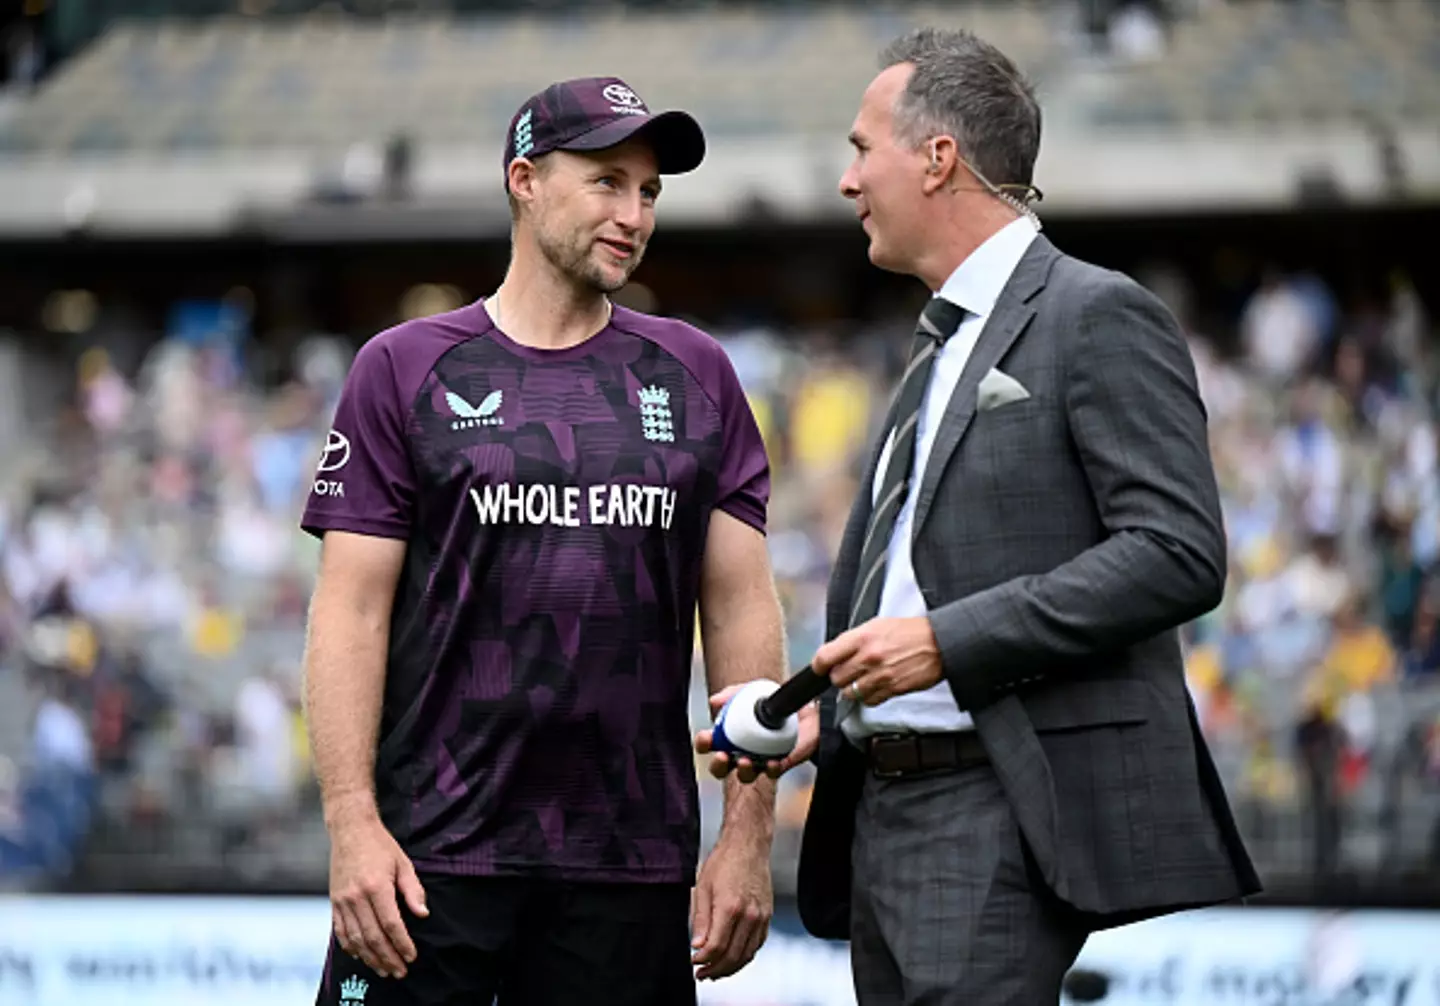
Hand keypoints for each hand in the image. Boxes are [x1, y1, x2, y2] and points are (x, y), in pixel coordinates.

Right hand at [329, 807, 428, 978]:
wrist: (350, 830)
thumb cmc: (380, 845)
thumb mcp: (403, 863)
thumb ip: (413, 890)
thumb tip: (422, 914)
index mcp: (376, 886)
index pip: (391, 923)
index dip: (402, 943)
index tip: (411, 956)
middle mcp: (357, 896)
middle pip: (373, 936)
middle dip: (387, 957)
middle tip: (399, 971)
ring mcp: (343, 900)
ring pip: (356, 938)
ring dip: (370, 958)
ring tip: (383, 970)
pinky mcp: (334, 901)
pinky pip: (340, 931)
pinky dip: (350, 947)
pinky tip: (361, 956)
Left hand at [690, 837, 772, 979]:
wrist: (748, 845)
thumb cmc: (724, 862)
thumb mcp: (703, 888)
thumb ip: (700, 920)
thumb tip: (697, 945)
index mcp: (730, 907)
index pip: (716, 947)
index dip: (702, 959)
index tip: (693, 962)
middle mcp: (749, 915)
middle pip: (733, 956)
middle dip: (715, 969)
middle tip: (702, 974)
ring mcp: (761, 916)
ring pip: (747, 954)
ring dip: (731, 968)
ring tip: (715, 971)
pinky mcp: (768, 916)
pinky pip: (757, 944)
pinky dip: (745, 956)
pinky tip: (733, 957)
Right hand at [693, 683, 819, 782]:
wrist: (800, 703)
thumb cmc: (769, 700)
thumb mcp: (750, 690)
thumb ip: (732, 693)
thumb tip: (714, 702)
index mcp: (728, 736)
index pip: (709, 745)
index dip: (703, 744)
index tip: (707, 737)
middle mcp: (740, 752)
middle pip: (721, 769)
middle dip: (718, 765)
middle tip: (723, 756)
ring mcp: (760, 761)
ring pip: (745, 776)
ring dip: (743, 771)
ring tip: (746, 760)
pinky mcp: (781, 764)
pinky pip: (773, 773)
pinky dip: (771, 769)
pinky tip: (772, 762)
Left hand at [813, 616, 943, 706]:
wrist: (939, 644)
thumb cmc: (909, 632)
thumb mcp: (877, 625)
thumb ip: (854, 640)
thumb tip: (835, 654)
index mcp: (862, 637)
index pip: (825, 656)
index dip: (819, 665)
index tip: (821, 667)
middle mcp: (868, 657)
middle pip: (836, 678)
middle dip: (839, 676)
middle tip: (849, 671)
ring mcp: (880, 676)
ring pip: (849, 693)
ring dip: (853, 689)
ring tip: (864, 679)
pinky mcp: (891, 690)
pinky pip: (869, 701)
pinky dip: (869, 697)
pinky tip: (876, 685)